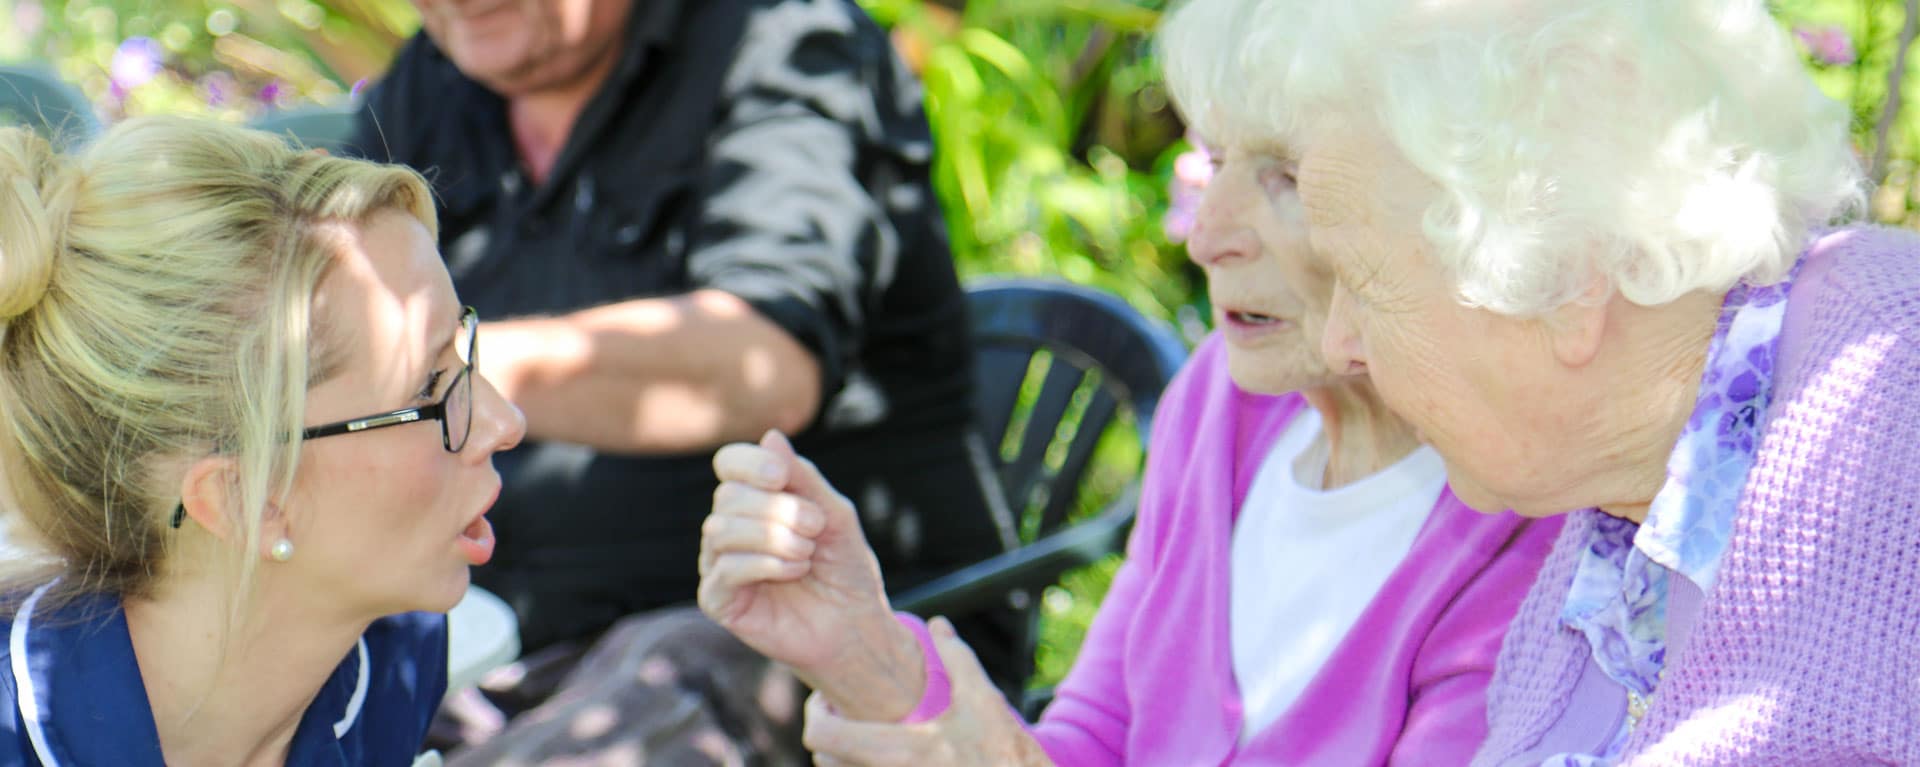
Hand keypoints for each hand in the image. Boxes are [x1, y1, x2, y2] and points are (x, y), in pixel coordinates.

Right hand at [699, 431, 921, 717]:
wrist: (855, 626)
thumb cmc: (844, 569)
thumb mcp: (833, 514)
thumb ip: (802, 478)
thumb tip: (771, 436)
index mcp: (753, 501)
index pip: (728, 464)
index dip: (750, 464)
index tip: (781, 477)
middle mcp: (728, 528)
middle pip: (729, 496)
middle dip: (779, 509)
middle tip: (815, 529)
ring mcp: (717, 564)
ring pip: (721, 529)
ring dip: (775, 536)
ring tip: (806, 554)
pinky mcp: (717, 600)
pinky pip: (726, 567)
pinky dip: (767, 564)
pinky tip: (794, 572)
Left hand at [803, 618, 1052, 766]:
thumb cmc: (1004, 754)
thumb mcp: (983, 701)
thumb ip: (957, 658)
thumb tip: (939, 624)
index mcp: (896, 750)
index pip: (821, 736)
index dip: (816, 713)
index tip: (830, 699)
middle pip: (824, 759)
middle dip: (830, 733)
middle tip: (846, 712)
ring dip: (845, 753)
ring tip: (867, 732)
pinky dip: (862, 765)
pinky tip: (889, 753)